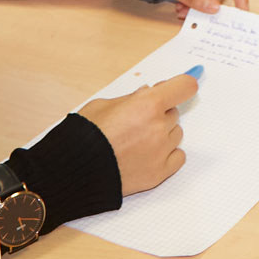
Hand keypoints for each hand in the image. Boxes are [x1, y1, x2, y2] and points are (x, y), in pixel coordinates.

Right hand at [80, 73, 195, 194]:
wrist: (73, 171)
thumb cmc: (83, 137)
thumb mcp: (103, 104)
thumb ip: (131, 98)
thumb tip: (148, 92)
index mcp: (147, 104)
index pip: (184, 87)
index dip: (181, 86)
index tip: (178, 88)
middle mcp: (158, 126)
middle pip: (173, 113)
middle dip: (159, 114)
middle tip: (137, 122)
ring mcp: (160, 151)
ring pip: (175, 135)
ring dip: (163, 134)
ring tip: (138, 141)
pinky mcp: (158, 173)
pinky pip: (177, 157)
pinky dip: (167, 155)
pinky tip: (150, 155)